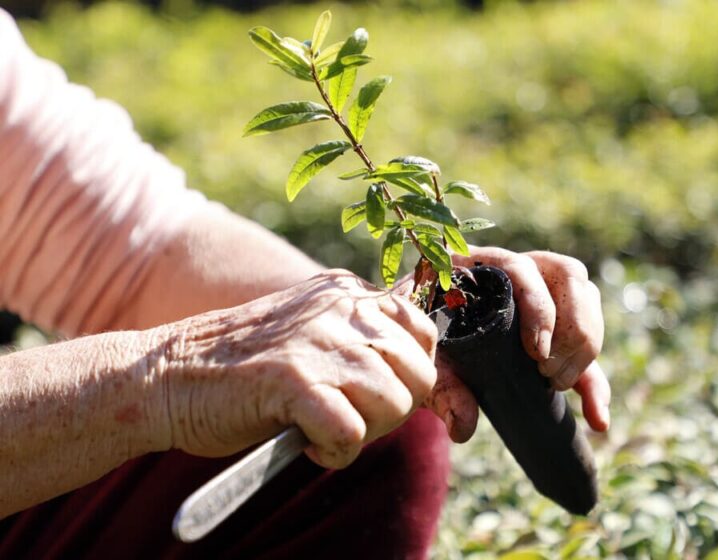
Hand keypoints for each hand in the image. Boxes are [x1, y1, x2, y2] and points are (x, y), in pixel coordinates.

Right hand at [157, 270, 437, 468]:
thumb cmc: (244, 366)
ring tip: (320, 427)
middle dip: (391, 410)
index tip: (382, 399)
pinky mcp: (294, 381)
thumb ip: (363, 339)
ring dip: (364, 432)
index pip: (424, 333)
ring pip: (395, 404)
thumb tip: (423, 363)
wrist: (165, 375)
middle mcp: (341, 309)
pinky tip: (306, 444)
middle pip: (419, 376)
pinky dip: (334, 452)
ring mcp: (319, 342)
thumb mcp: (313, 333)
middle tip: (346, 417)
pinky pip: (352, 433)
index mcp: (348, 293)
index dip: (412, 377)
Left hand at [422, 247, 610, 441]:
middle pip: (569, 277)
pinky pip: (587, 350)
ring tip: (556, 384)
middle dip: (570, 327)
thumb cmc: (419, 344)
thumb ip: (442, 388)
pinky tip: (597, 420)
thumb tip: (463, 427)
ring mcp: (544, 296)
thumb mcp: (426, 364)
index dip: (538, 305)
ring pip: (588, 303)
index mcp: (482, 266)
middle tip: (546, 371)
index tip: (537, 349)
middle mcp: (519, 272)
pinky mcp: (558, 332)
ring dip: (584, 348)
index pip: (522, 267)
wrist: (417, 352)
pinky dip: (596, 386)